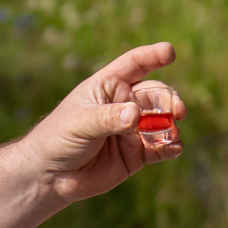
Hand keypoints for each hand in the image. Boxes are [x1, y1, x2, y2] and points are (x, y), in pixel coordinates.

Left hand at [11, 43, 185, 204]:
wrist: (50, 175)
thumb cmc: (58, 138)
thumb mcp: (80, 123)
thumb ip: (108, 118)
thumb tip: (135, 114)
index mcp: (106, 86)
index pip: (134, 65)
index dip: (152, 56)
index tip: (170, 52)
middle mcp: (123, 104)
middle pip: (155, 95)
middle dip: (169, 100)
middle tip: (178, 112)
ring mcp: (132, 129)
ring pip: (162, 121)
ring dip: (171, 125)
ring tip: (172, 134)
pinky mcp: (137, 154)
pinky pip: (161, 147)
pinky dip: (170, 146)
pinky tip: (174, 148)